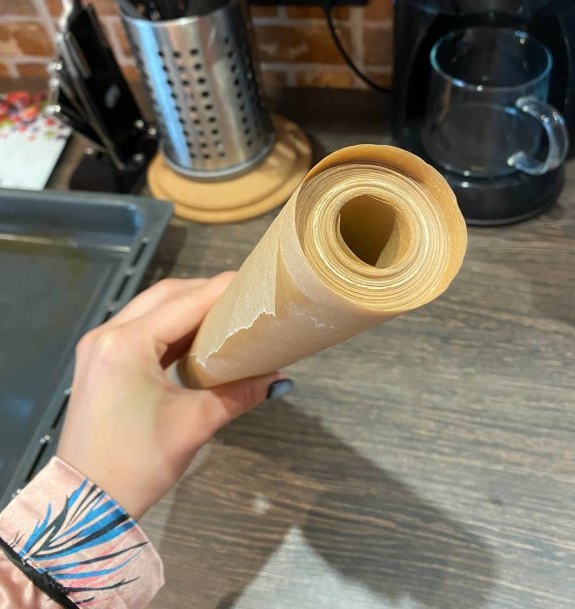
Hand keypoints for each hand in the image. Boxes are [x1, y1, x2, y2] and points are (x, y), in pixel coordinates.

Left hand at [57, 273, 289, 518]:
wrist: (84, 505)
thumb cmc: (137, 464)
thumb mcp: (194, 425)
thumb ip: (238, 394)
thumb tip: (277, 378)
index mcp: (126, 344)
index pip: (185, 303)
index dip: (222, 290)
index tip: (253, 282)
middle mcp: (107, 334)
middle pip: (165, 296)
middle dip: (205, 293)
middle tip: (242, 299)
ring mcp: (98, 346)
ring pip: (149, 309)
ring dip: (185, 307)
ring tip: (224, 315)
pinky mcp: (97, 361)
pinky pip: (137, 328)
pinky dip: (167, 327)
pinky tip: (194, 337)